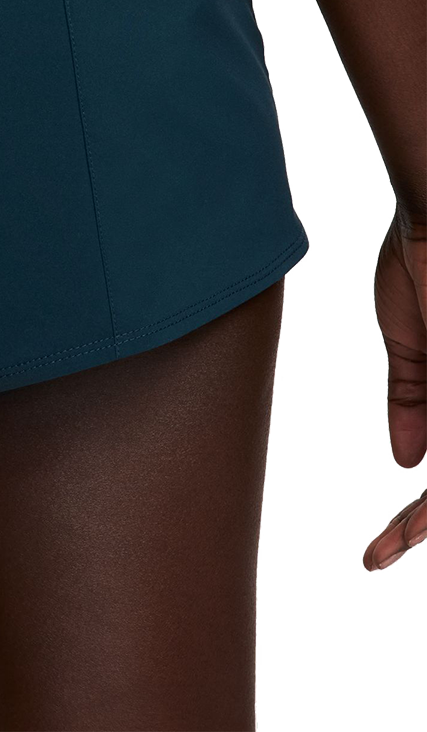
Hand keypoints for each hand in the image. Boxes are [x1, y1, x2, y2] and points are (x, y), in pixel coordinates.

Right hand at [363, 205, 426, 570]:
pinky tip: (414, 516)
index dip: (416, 509)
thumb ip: (411, 395)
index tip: (384, 541)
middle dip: (422, 520)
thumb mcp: (411, 337)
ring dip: (426, 514)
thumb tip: (411, 459)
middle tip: (384, 551)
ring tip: (390, 544)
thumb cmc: (425, 254)